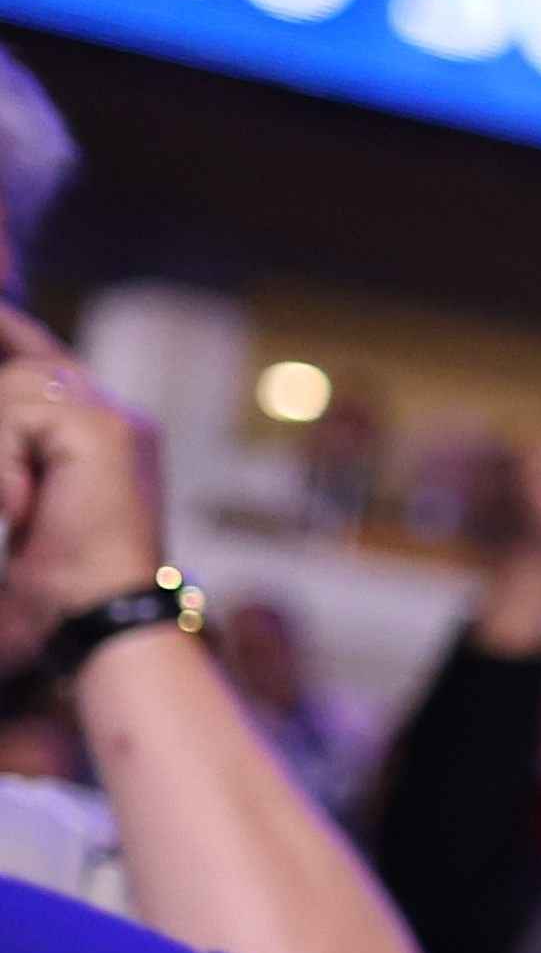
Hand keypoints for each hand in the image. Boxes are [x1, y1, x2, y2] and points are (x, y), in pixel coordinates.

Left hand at [0, 304, 168, 647]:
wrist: (106, 621)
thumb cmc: (61, 590)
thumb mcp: (18, 506)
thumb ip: (8, 457)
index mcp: (105, 435)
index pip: (42, 356)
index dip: (9, 331)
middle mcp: (117, 416)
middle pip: (20, 368)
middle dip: (0, 421)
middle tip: (11, 492)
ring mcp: (114, 416)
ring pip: (11, 390)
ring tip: (11, 507)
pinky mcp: (104, 427)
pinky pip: (15, 415)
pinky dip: (2, 462)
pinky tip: (17, 507)